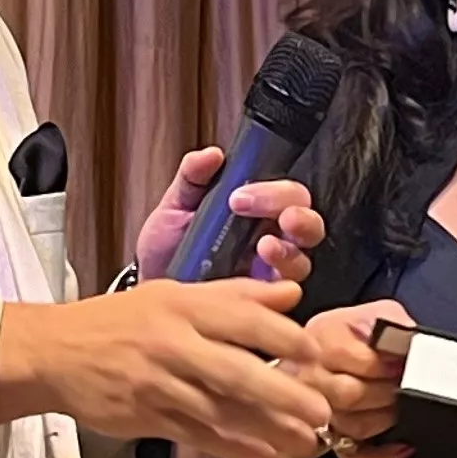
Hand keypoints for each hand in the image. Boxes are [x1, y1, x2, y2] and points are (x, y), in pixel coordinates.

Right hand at [0, 277, 328, 457]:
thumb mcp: (173, 295)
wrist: (54, 353)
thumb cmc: (116, 322)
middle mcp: (172, 345)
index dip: (284, 336)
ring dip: (267, 429)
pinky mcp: (148, 418)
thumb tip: (290, 293)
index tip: (316, 351)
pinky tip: (265, 455)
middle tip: (322, 408)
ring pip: (220, 411)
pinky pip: (198, 435)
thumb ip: (234, 297)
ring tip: (307, 441)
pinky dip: (234, 447)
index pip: (242, 319)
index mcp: (181, 308)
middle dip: (282, 393)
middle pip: (235, 371)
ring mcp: (159, 385)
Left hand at [131, 144, 322, 286]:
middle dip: (301, 219)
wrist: (148, 289)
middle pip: (308, 224)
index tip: (240, 197)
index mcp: (258, 210)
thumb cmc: (166, 248)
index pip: (288, 194)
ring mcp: (269, 273)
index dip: (274, 192)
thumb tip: (211, 155)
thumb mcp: (174, 207)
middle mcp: (272, 238)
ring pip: (303, 260)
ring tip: (265, 248)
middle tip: (282, 218)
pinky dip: (278, 286)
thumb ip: (192, 177)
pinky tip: (258, 278)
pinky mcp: (263, 302)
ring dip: (290, 252)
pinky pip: (285, 295)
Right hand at [291, 300, 416, 457]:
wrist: (315, 362)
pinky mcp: (323, 439)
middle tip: (404, 386)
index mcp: (321, 337)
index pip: (350, 357)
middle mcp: (309, 374)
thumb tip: (411, 337)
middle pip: (349, 394)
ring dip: (386, 420)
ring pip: (352, 426)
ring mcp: (311, 410)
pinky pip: (352, 456)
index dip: (384, 364)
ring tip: (401, 407)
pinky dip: (381, 456)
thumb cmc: (350, 337)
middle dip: (387, 392)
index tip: (403, 363)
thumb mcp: (372, 314)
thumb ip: (392, 320)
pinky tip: (401, 446)